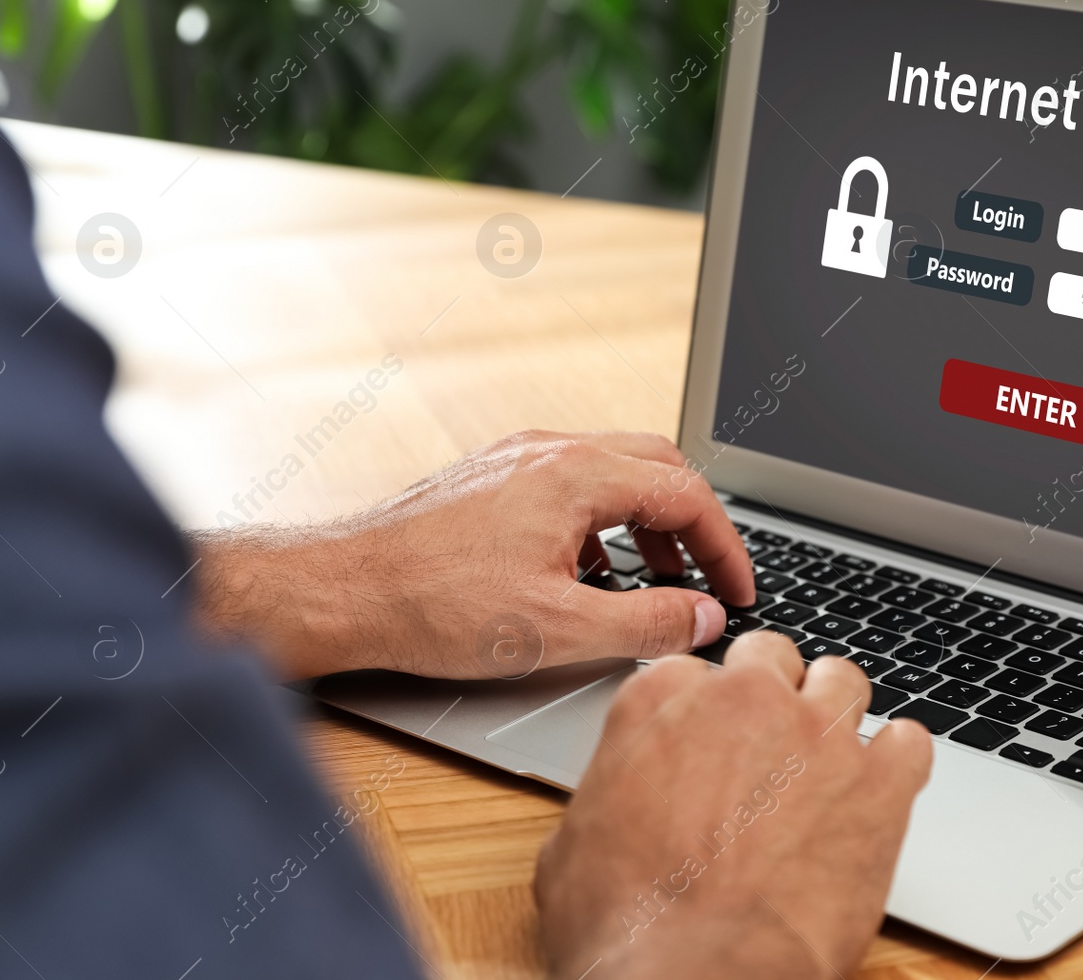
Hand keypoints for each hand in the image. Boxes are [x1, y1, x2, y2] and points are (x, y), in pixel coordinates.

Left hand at [190, 430, 754, 679]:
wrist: (344, 590)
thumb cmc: (436, 606)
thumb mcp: (558, 630)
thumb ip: (646, 623)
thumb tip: (704, 618)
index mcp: (576, 475)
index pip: (687, 492)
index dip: (727, 546)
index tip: (738, 591)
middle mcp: (549, 450)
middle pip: (658, 465)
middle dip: (695, 523)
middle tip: (710, 578)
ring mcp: (517, 458)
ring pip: (613, 471)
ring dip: (649, 522)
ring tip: (657, 580)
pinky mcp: (492, 477)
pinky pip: (571, 484)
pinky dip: (603, 522)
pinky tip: (588, 574)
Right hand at [535, 632, 933, 979]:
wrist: (691, 976)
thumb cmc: (623, 927)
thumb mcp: (573, 846)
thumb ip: (608, 795)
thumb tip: (618, 811)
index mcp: (661, 702)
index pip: (694, 670)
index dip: (705, 710)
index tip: (710, 741)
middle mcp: (742, 700)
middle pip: (771, 657)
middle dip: (771, 694)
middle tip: (768, 748)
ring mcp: (817, 734)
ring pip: (843, 682)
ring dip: (835, 716)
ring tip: (828, 765)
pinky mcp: (879, 784)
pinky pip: (910, 742)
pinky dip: (899, 763)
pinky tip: (880, 794)